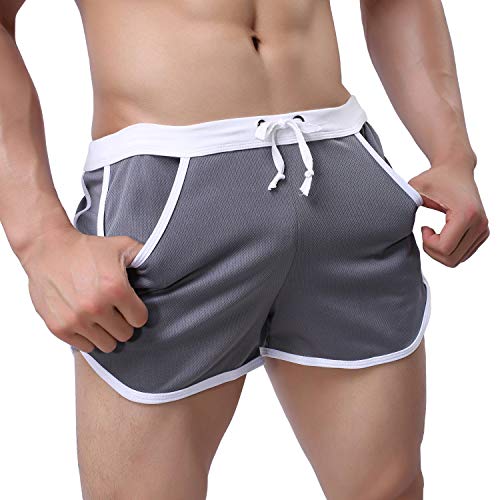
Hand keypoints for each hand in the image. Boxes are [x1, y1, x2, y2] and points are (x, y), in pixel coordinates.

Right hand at [20, 227, 147, 352]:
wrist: (48, 248)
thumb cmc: (87, 248)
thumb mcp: (123, 245)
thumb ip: (146, 256)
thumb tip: (167, 263)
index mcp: (115, 289)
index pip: (140, 320)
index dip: (136, 312)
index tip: (130, 305)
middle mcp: (96, 306)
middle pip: (125, 334)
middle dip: (123, 323)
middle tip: (115, 311)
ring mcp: (76, 319)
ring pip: (107, 345)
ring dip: (107, 333)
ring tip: (102, 317)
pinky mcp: (59, 327)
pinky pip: (85, 347)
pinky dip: (88, 337)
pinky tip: (87, 321)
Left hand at [409, 164, 488, 266]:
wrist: (456, 168)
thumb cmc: (434, 178)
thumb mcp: (414, 189)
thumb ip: (403, 203)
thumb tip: (386, 217)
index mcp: (466, 213)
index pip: (444, 249)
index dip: (427, 244)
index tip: (423, 227)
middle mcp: (480, 223)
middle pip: (452, 259)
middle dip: (432, 250)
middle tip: (426, 233)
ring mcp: (483, 229)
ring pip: (458, 260)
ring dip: (440, 251)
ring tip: (433, 232)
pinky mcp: (482, 232)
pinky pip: (463, 255)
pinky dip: (449, 250)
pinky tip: (443, 234)